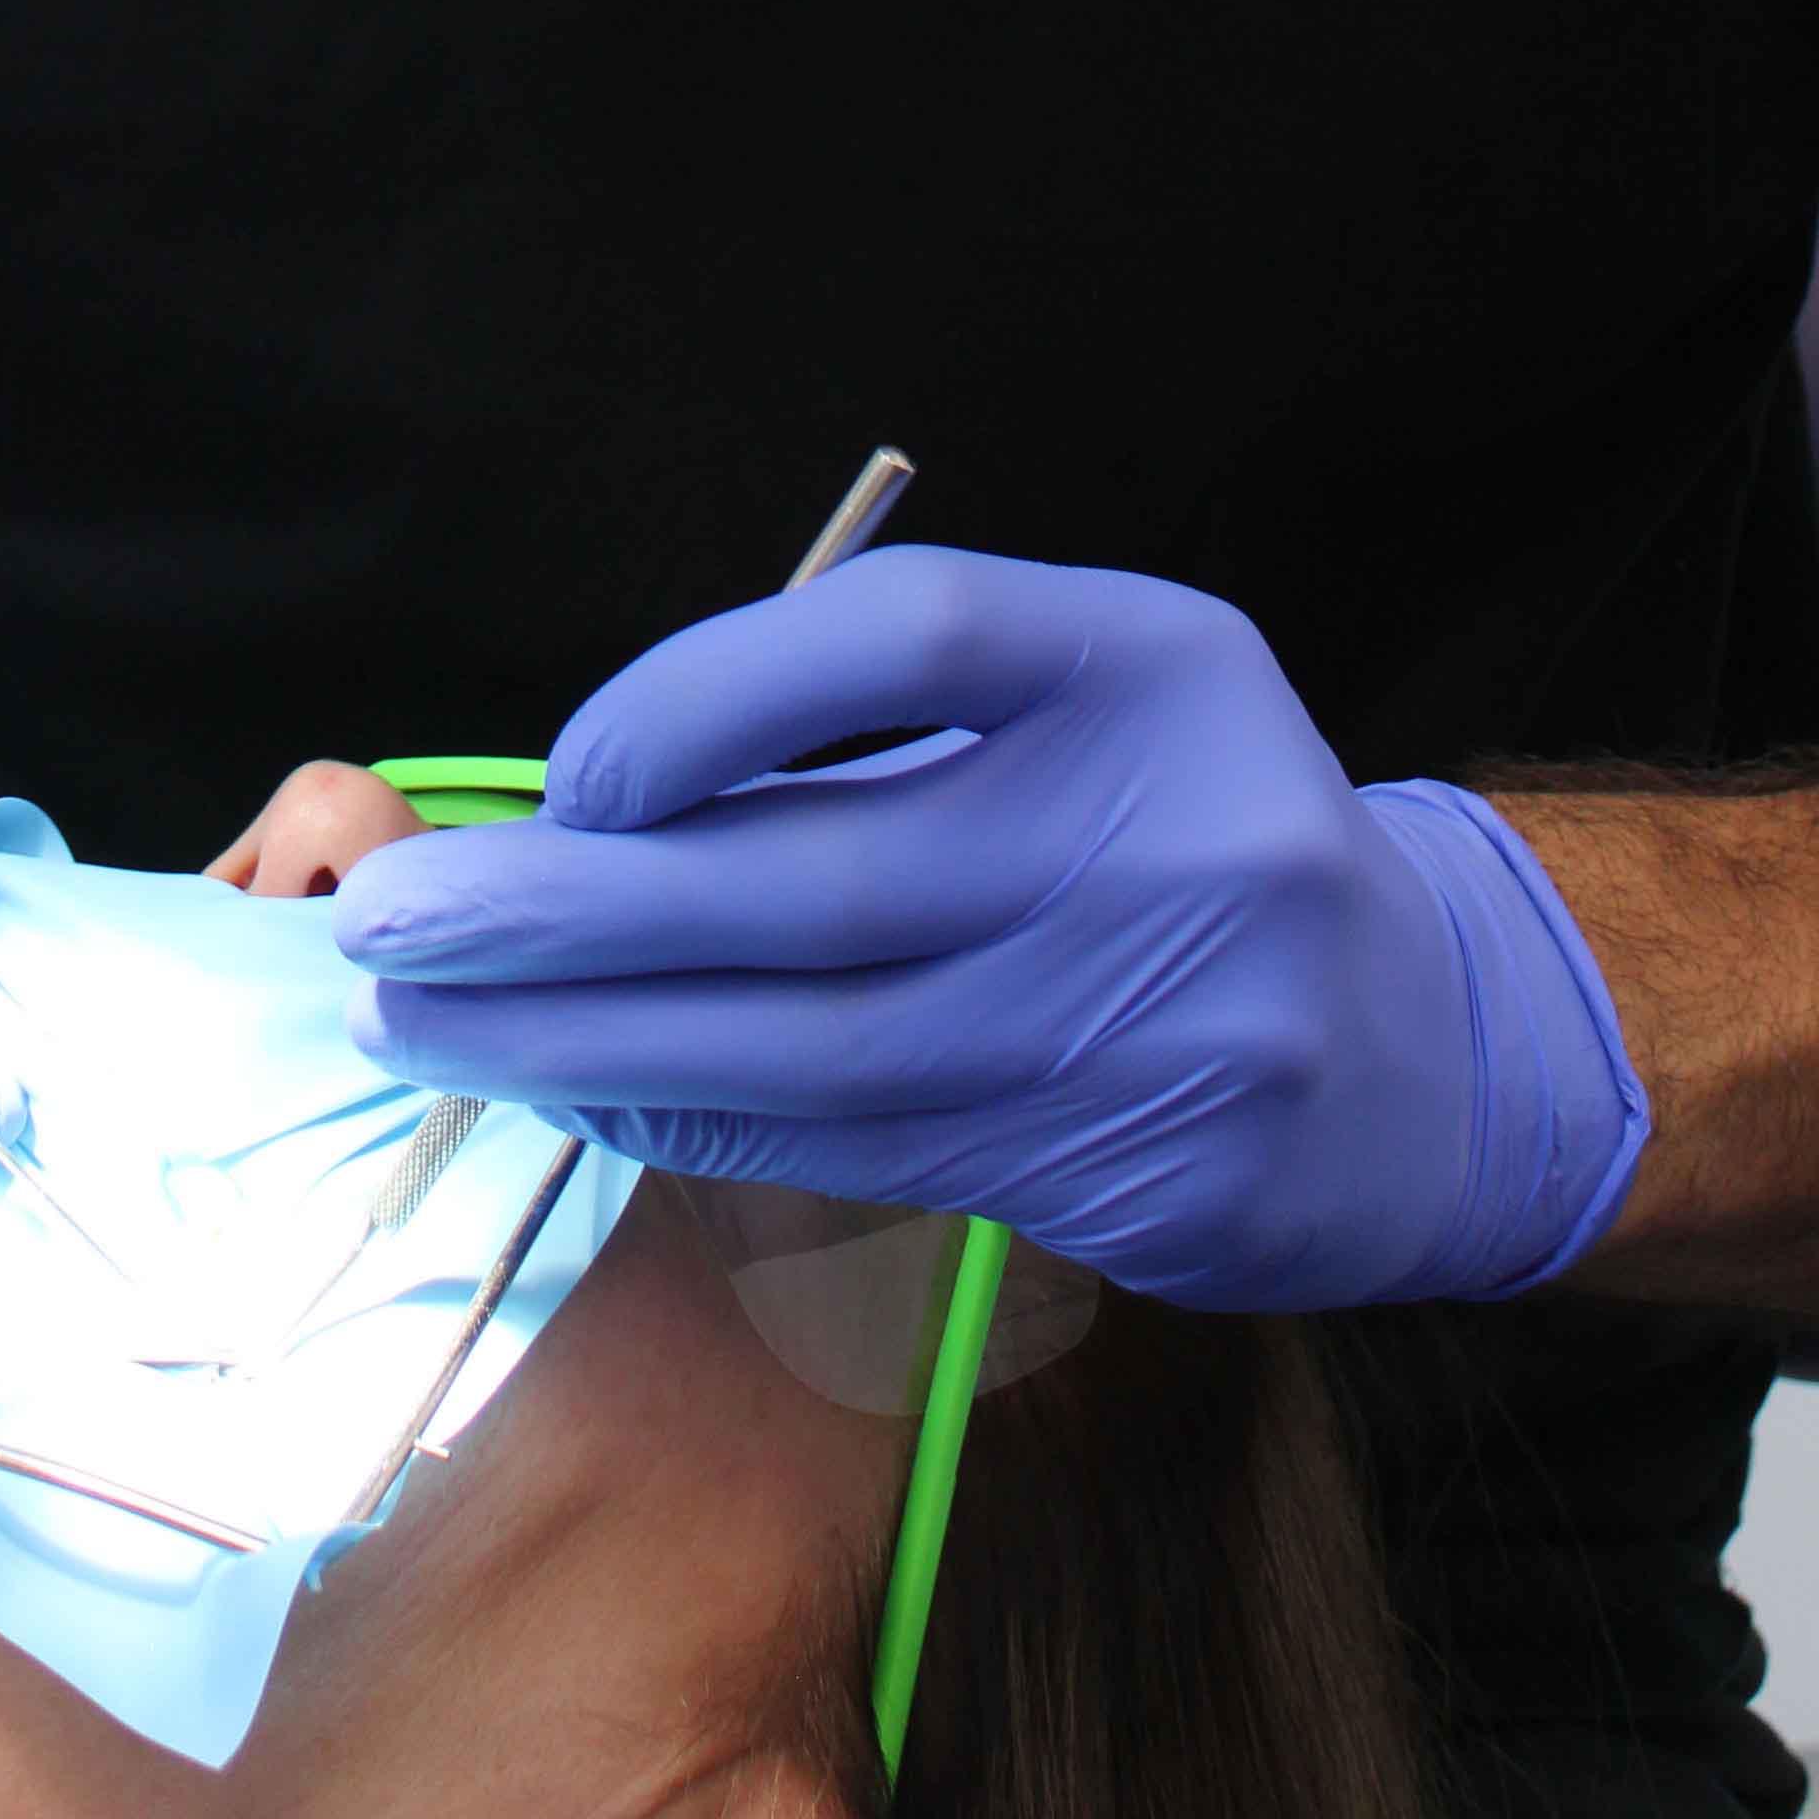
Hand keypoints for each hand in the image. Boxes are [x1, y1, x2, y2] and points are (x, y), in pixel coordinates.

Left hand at [328, 541, 1648, 1309]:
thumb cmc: (1186, 823)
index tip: (570, 769)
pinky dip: (702, 1120)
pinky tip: (585, 1092)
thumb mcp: (1091, 694)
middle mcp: (1164, 838)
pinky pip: (862, 1151)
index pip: (907, 638)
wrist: (1423, 1048)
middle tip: (395, 926)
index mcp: (1152, 664)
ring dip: (593, 1044)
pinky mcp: (1126, 1180)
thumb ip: (885, 710)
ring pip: (813, 1050)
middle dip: (574, 912)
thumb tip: (601, 786)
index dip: (711, 693)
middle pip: (819, 879)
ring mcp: (1152, 1028)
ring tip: (433, 1020)